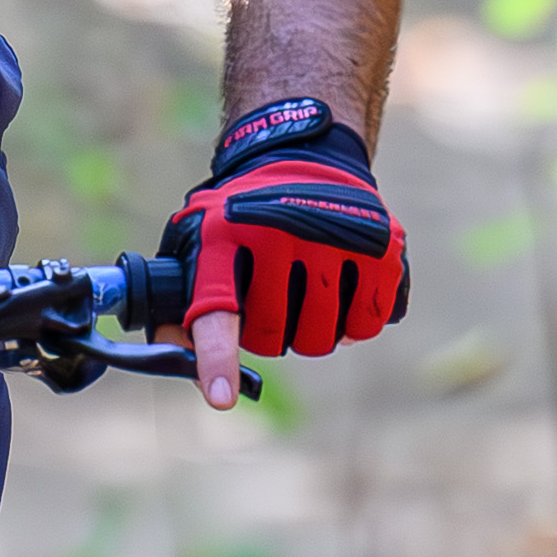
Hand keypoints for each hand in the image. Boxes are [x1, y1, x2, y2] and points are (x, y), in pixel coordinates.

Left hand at [157, 97, 405, 411]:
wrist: (300, 159)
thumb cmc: (237, 222)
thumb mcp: (196, 250)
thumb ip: (180, 310)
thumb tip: (178, 365)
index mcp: (223, 236)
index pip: (218, 310)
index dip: (217, 358)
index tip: (221, 397)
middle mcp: (278, 231)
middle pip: (274, 336)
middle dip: (270, 336)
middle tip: (270, 307)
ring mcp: (332, 236)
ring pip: (321, 337)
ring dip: (311, 334)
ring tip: (305, 300)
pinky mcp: (378, 245)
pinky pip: (364, 323)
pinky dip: (353, 324)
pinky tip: (341, 294)